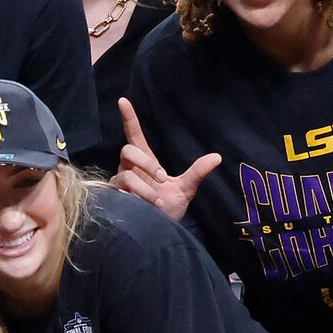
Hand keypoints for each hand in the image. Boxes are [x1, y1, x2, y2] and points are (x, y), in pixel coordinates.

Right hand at [110, 98, 219, 219]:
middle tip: (163, 179)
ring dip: (145, 189)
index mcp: (144, 163)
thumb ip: (197, 172)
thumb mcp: (185, 189)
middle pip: (128, 150)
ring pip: (126, 175)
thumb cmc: (167, 209)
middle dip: (146, 164)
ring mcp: (120, 184)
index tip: (123, 100)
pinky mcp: (114, 199)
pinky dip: (139, 199)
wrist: (158, 232)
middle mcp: (129, 170)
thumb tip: (217, 157)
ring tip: (158, 203)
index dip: (129, 118)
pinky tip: (146, 209)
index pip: (134, 135)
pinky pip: (122, 192)